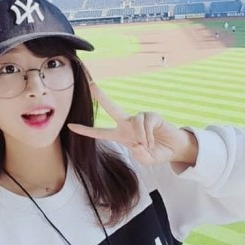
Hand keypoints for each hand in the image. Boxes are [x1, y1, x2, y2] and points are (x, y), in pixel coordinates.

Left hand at [67, 83, 198, 166]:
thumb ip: (140, 156)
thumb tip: (137, 144)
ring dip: (142, 137)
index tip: (70, 126)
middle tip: (91, 84)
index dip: (85, 130)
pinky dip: (149, 135)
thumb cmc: (157, 152)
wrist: (175, 148)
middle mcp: (128, 123)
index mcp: (121, 135)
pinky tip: (154, 140)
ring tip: (148, 145)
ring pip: (135, 122)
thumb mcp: (146, 159)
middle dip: (101, 96)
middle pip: (112, 108)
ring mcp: (139, 117)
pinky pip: (145, 123)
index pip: (99, 132)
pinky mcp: (152, 115)